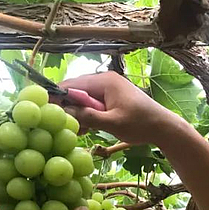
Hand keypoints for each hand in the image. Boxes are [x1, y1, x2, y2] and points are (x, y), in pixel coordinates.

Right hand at [58, 72, 183, 145]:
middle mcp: (104, 80)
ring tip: (76, 130)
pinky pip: (93, 103)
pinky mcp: (112, 98)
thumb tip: (64, 112)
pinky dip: (88, 114)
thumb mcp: (112, 123)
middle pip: (76, 91)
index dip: (57, 96)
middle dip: (67, 107)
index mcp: (104, 81)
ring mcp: (108, 88)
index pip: (72, 84)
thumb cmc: (141, 124)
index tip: (45, 110)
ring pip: (83, 99)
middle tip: (60, 124)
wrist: (163, 127)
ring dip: (78, 113)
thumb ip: (88, 116)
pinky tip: (85, 128)